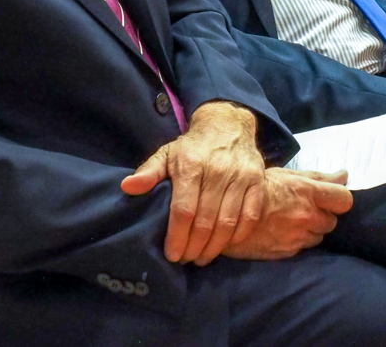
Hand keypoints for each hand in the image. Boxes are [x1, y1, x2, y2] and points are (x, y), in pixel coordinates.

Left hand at [121, 101, 264, 264]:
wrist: (228, 125)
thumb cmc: (192, 147)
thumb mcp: (167, 154)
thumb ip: (149, 172)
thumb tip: (127, 187)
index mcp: (191, 164)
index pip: (183, 210)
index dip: (177, 237)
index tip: (171, 254)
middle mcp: (217, 170)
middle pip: (205, 221)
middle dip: (193, 247)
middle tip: (185, 259)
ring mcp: (241, 176)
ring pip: (228, 223)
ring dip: (214, 247)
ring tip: (201, 258)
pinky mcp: (258, 182)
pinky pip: (250, 217)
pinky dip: (237, 236)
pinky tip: (224, 245)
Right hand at [221, 168, 352, 260]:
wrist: (227, 213)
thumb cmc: (257, 188)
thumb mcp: (286, 175)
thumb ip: (318, 177)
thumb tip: (345, 175)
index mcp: (308, 192)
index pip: (344, 200)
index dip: (339, 200)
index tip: (331, 199)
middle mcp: (307, 216)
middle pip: (332, 221)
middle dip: (322, 216)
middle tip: (305, 210)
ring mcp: (298, 236)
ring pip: (318, 237)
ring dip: (311, 230)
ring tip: (292, 222)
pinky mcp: (287, 252)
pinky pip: (302, 247)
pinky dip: (297, 241)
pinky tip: (283, 232)